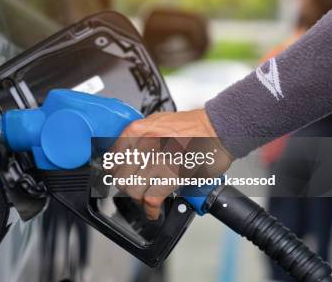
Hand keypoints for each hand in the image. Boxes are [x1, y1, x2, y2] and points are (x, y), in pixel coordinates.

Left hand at [112, 109, 232, 219]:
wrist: (219, 127)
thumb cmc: (193, 125)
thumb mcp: (157, 121)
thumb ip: (139, 136)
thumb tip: (125, 153)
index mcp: (138, 130)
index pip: (112, 158)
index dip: (115, 171)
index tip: (119, 176)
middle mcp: (145, 144)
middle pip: (120, 176)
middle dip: (126, 186)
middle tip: (134, 188)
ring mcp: (158, 160)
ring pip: (133, 190)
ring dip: (138, 199)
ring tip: (145, 197)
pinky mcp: (173, 175)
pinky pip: (151, 199)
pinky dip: (151, 210)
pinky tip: (153, 211)